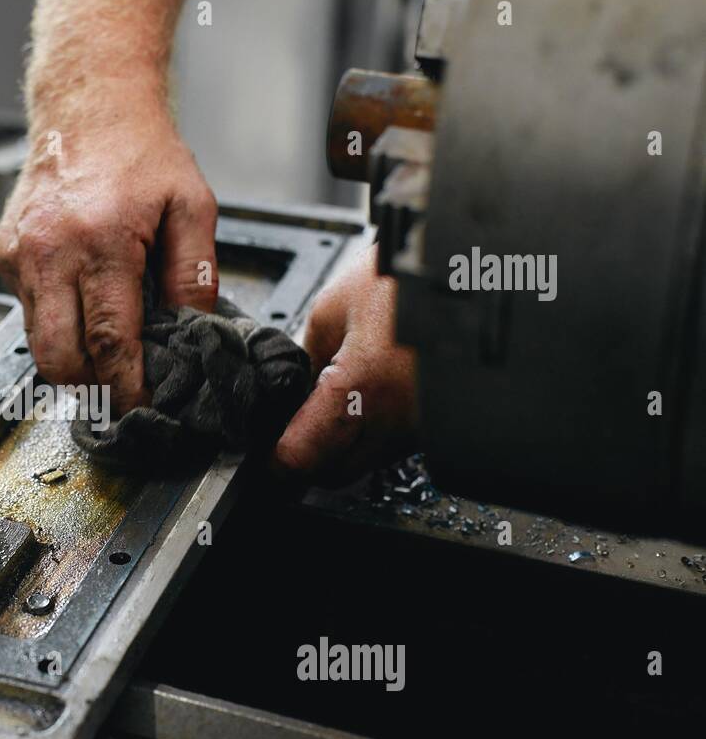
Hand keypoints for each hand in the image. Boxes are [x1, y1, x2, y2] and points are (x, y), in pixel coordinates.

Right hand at [0, 102, 218, 413]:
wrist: (86, 107)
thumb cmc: (141, 154)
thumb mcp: (192, 206)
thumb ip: (195, 274)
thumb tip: (193, 332)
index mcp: (102, 242)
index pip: (109, 340)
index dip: (124, 385)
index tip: (139, 409)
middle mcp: (51, 252)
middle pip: (59, 358)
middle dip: (90, 387)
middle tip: (120, 392)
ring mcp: (20, 255)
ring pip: (36, 343)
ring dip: (71, 358)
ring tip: (105, 349)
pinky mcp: (4, 254)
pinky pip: (28, 311)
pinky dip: (55, 321)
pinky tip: (82, 299)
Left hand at [273, 246, 418, 484]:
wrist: (472, 264)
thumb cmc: (407, 274)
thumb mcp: (334, 306)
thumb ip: (307, 355)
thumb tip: (294, 387)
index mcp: (361, 387)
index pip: (302, 456)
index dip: (276, 457)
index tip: (266, 450)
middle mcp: (398, 419)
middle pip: (334, 473)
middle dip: (308, 457)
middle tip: (293, 429)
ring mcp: (424, 426)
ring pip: (368, 462)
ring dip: (343, 446)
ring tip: (334, 404)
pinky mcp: (441, 423)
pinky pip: (397, 444)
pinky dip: (375, 432)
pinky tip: (369, 399)